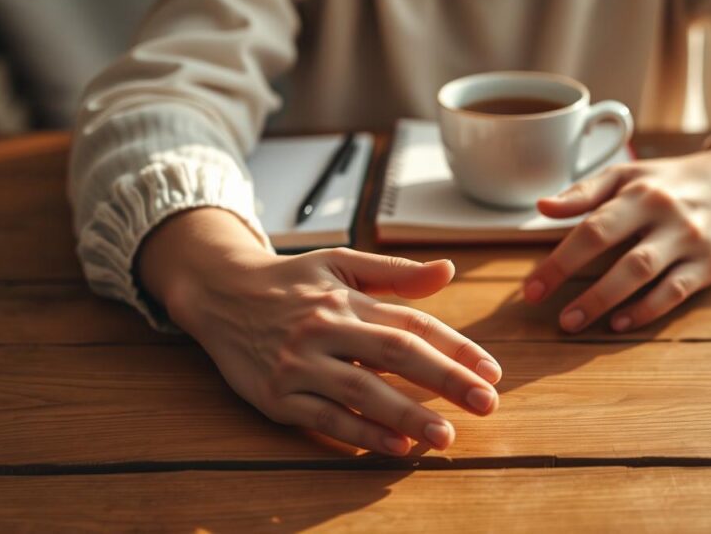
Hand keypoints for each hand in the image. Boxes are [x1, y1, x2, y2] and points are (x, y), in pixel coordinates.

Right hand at [138, 208, 500, 455]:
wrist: (219, 293)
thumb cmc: (291, 282)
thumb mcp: (340, 263)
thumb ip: (395, 273)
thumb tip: (448, 271)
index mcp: (349, 298)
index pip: (413, 323)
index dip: (456, 347)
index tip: (491, 371)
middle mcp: (327, 328)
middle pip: (396, 353)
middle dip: (446, 379)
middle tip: (487, 402)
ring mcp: (300, 364)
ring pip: (361, 391)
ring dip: (407, 415)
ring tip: (446, 436)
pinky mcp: (276, 396)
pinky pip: (324, 418)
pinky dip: (360, 433)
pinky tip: (395, 446)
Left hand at [522, 140, 710, 331]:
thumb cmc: (671, 182)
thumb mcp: (629, 174)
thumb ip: (584, 192)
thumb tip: (541, 207)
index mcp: (639, 191)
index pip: (592, 228)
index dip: (559, 260)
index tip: (532, 289)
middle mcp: (666, 214)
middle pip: (619, 254)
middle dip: (582, 287)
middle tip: (552, 315)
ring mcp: (691, 241)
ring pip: (646, 275)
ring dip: (607, 302)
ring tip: (574, 323)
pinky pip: (676, 292)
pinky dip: (646, 310)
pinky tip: (619, 324)